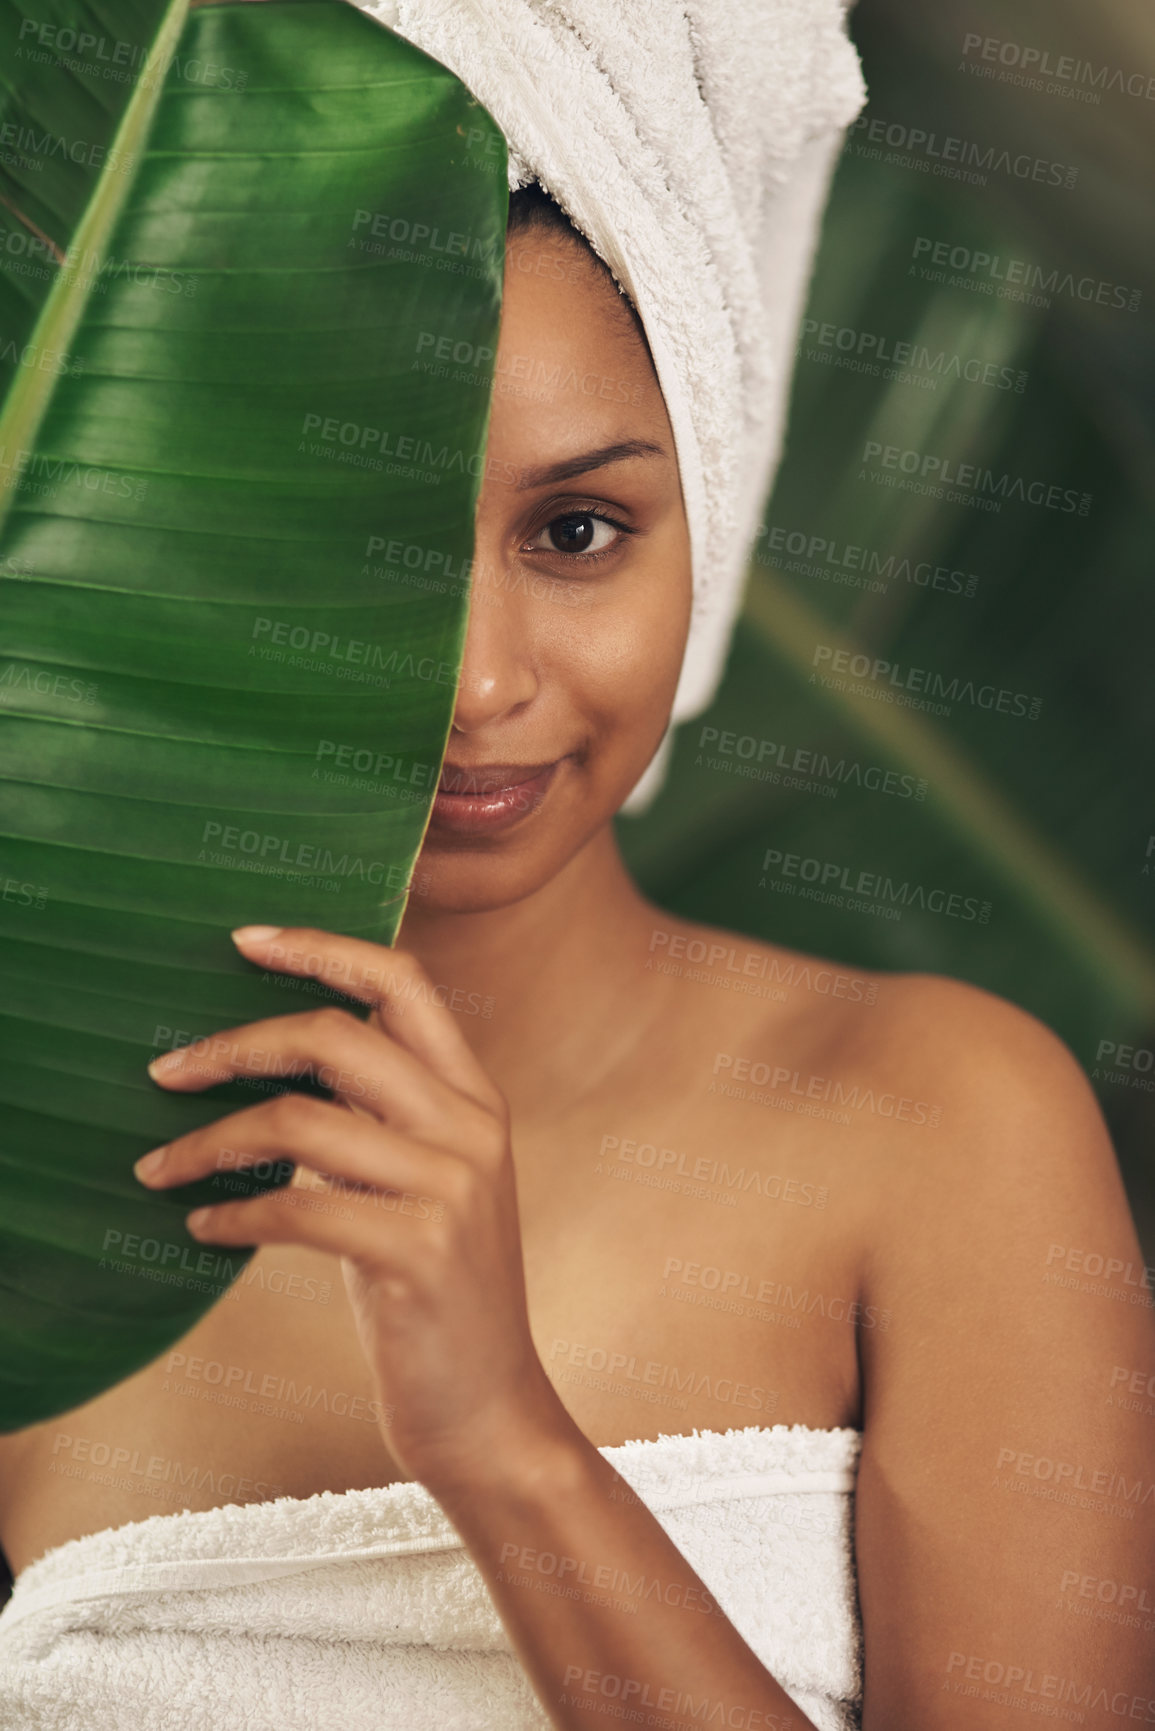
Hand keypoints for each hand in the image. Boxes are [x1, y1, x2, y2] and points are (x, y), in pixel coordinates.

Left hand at [135, 925, 567, 1495]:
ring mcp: (451, 1189)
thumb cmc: (435, 1293)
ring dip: (210, 1141)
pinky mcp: (419, 1253)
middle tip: (164, 1072)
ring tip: (158, 1167)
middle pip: (337, 1037)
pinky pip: (298, 1209)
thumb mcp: (423, 1185)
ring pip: (302, 1121)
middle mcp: (473, 1128)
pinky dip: (233, 1213)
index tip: (246, 941)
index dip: (324, 948)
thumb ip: (377, 1118)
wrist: (488, 1409)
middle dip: (235, 1043)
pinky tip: (202, 1227)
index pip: (405, 983)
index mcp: (477, 1098)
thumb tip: (278, 1062)